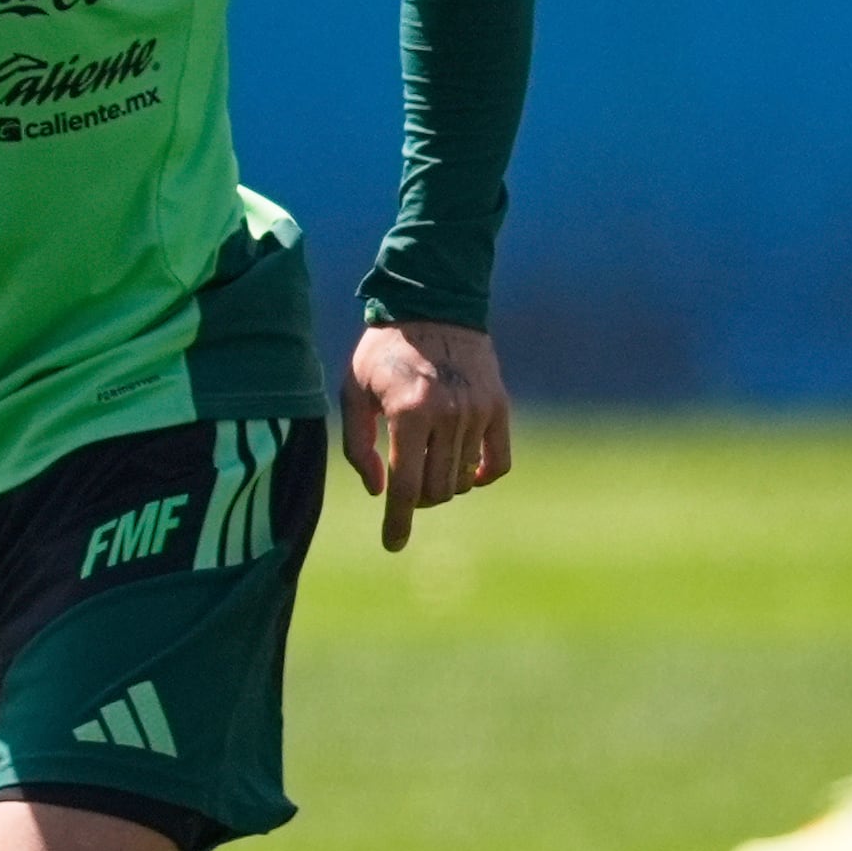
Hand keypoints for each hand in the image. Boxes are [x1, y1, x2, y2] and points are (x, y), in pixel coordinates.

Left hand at [339, 319, 511, 552]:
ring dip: (443, 486)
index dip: (398, 522)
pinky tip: (465, 472)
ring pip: (463, 480)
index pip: (406, 487)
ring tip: (426, 465)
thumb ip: (358, 446)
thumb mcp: (353, 392)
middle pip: (437, 490)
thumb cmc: (382, 352)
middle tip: (404, 487)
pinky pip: (497, 464)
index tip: (392, 545)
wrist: (432, 305)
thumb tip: (378, 491)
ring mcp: (478, 412)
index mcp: (408, 413)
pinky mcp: (498, 407)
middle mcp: (447, 415)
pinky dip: (481, 477)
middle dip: (417, 500)